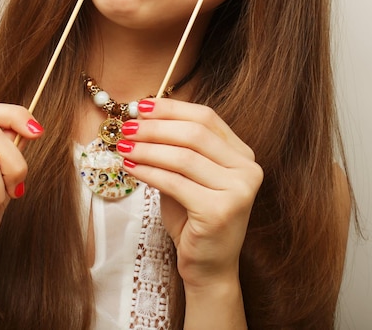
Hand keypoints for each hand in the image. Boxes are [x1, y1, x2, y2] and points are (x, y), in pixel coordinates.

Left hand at [117, 98, 262, 287]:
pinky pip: (175, 182)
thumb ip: (175, 147)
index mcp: (242, 154)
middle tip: (128, 127)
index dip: (172, 108)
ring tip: (124, 146)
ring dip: (148, 149)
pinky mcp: (220, 211)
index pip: (207, 117)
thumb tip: (142, 118)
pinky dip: (148, 172)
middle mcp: (247, 169)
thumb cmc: (193, 216)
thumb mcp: (186, 175)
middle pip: (195, 134)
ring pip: (183, 157)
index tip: (143, 105)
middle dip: (156, 127)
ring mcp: (238, 190)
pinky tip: (130, 167)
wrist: (208, 266)